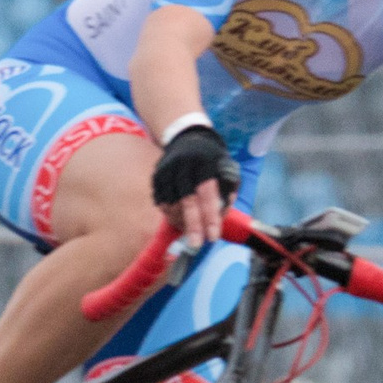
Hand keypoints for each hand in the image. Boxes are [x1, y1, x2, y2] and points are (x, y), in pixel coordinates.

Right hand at [150, 123, 239, 245]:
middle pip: (187, 201)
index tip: (213, 237)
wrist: (186, 137)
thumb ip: (227, 192)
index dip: (210, 217)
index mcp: (205, 163)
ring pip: (172, 203)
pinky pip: (161, 201)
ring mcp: (167, 171)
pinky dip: (170, 213)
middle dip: (192, 225)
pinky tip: (178, 218)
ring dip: (181, 221)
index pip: (208, 194)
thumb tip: (221, 215)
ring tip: (189, 230)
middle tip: (196, 245)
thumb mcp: (227, 169)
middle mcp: (184, 166)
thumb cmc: (211, 158)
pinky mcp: (156, 176)